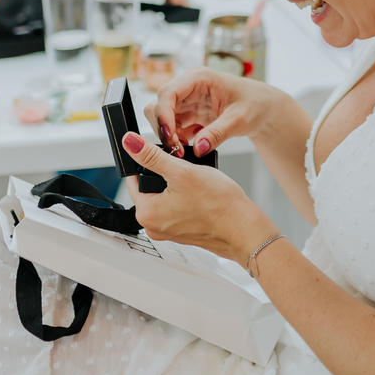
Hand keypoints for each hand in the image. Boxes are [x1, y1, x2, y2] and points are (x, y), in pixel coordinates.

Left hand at [121, 131, 279, 262]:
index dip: (149, 161)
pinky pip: (179, 207)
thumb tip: (130, 143)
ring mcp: (169, 230)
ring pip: (167, 196)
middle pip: (150, 187)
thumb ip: (152, 156)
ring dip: (179, 184)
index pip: (134, 179)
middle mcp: (153, 226)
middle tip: (185, 168)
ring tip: (197, 182)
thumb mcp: (182, 171)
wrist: (244, 229)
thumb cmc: (219, 205)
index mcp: (146, 214)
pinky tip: (203, 194)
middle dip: (166, 173)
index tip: (165, 155)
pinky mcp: (184, 231)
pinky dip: (188, 197)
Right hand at [147, 67, 276, 157]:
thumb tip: (198, 149)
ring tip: (182, 152)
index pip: (169, 92)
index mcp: (199, 78)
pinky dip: (176, 139)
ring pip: (163, 118)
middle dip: (163, 128)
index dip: (163, 114)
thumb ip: (218, 134)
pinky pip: (173, 127)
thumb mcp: (239, 120)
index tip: (168, 135)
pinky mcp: (188, 113)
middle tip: (176, 150)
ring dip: (169, 136)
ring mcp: (187, 100)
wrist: (261, 107)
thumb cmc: (254, 104)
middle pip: (159, 105)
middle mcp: (188, 86)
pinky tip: (188, 148)